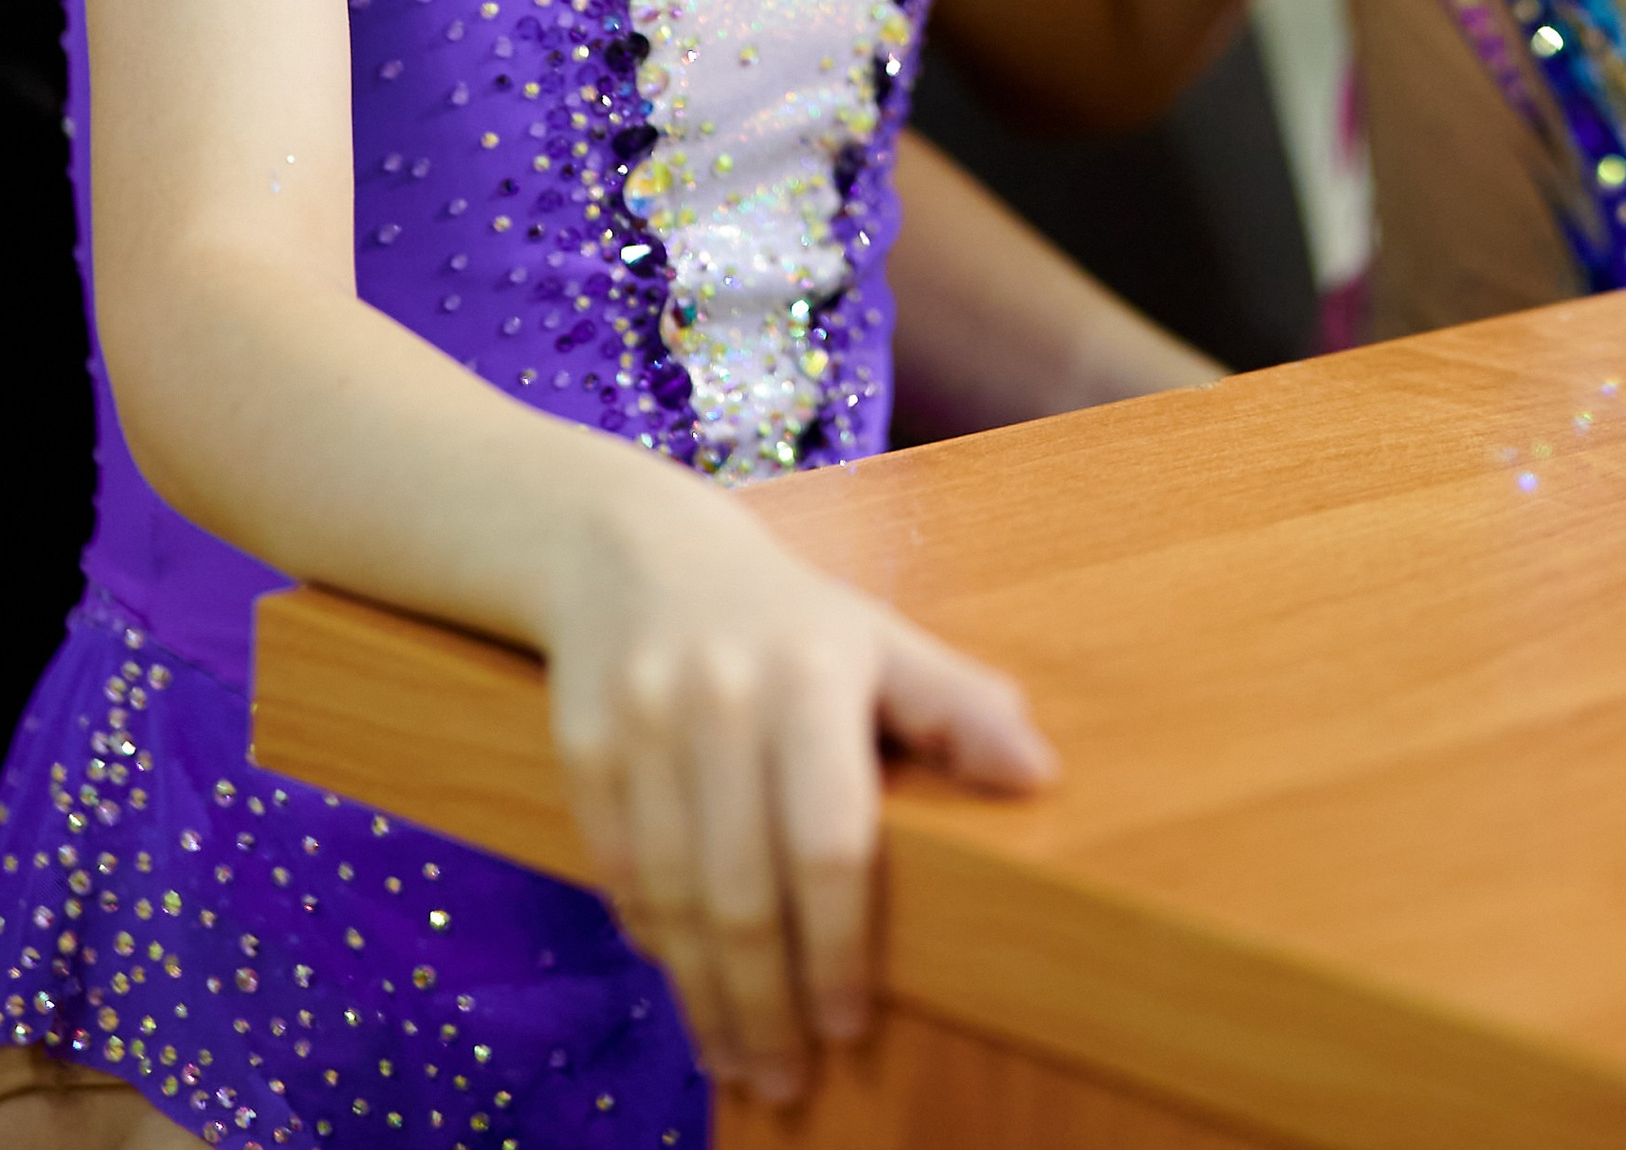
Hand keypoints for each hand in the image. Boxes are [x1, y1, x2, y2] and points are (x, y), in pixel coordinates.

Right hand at [542, 469, 1054, 1100]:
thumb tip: (1041, 773)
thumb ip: (955, 706)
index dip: (841, 947)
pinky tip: (684, 976)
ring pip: (673, 898)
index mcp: (813, 671)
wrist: (631, 548)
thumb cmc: (783, 615)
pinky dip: (652, 937)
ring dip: (705, 996)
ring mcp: (644, 722)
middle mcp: (723, 696)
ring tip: (741, 1058)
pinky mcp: (584, 747)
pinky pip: (617, 874)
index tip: (851, 1023)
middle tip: (790, 1078)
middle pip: (742, 891)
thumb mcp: (878, 637)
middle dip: (766, 1003)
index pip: (830, 842)